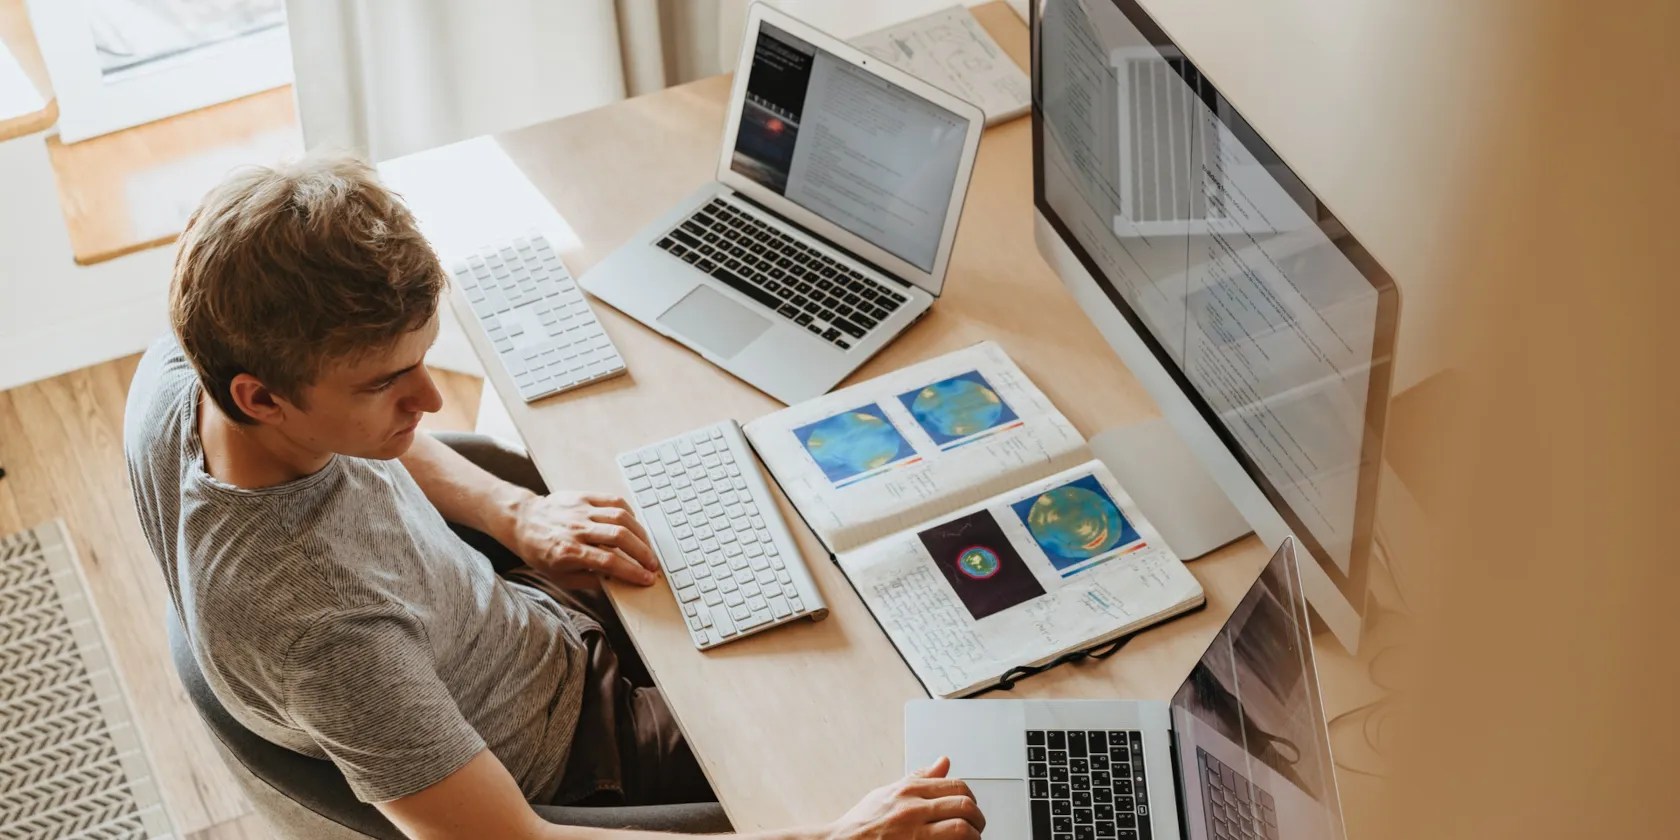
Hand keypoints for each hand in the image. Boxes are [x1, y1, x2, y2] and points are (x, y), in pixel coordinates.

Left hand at [509, 490, 659, 585]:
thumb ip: (589, 580)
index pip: (609, 562)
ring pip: (620, 518)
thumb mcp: (559, 576)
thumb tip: (617, 581)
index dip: (632, 571)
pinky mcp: (584, 497)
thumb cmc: (540, 551)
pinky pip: (613, 501)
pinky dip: (629, 513)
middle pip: (620, 538)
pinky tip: (635, 526)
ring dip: (640, 534)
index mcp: (569, 552)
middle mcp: (576, 530)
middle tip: (653, 564)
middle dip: (643, 553)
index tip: (647, 578)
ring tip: (647, 547)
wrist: (523, 521)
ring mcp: (581, 511)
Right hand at [823, 757, 983, 839]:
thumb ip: (919, 778)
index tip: (970, 810)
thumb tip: (944, 762)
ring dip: (972, 838)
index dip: (971, 799)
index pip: (958, 786)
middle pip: (965, 807)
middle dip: (977, 820)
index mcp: (909, 790)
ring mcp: (914, 834)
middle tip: (976, 829)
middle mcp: (913, 809)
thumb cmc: (861, 823)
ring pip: (962, 831)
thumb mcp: (888, 792)